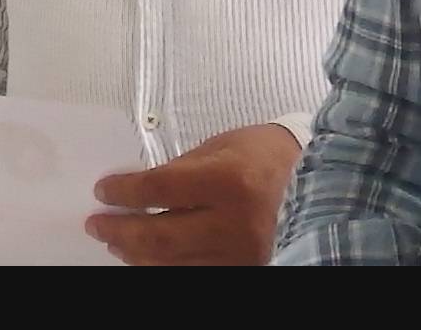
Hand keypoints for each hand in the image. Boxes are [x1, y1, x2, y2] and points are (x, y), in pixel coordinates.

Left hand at [87, 123, 302, 265]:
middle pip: (158, 235)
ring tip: (116, 242)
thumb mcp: (223, 147)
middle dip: (119, 230)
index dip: (123, 192)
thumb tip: (139, 186)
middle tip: (96, 224)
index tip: (102, 191)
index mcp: (226, 181)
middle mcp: (232, 223)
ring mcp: (238, 254)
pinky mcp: (243, 271)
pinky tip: (147, 259)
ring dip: (136, 254)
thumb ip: (182, 167)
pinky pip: (193, 273)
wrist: (325, 187)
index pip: (157, 189)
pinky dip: (165, 267)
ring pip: (172, 263)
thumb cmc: (272, 160)